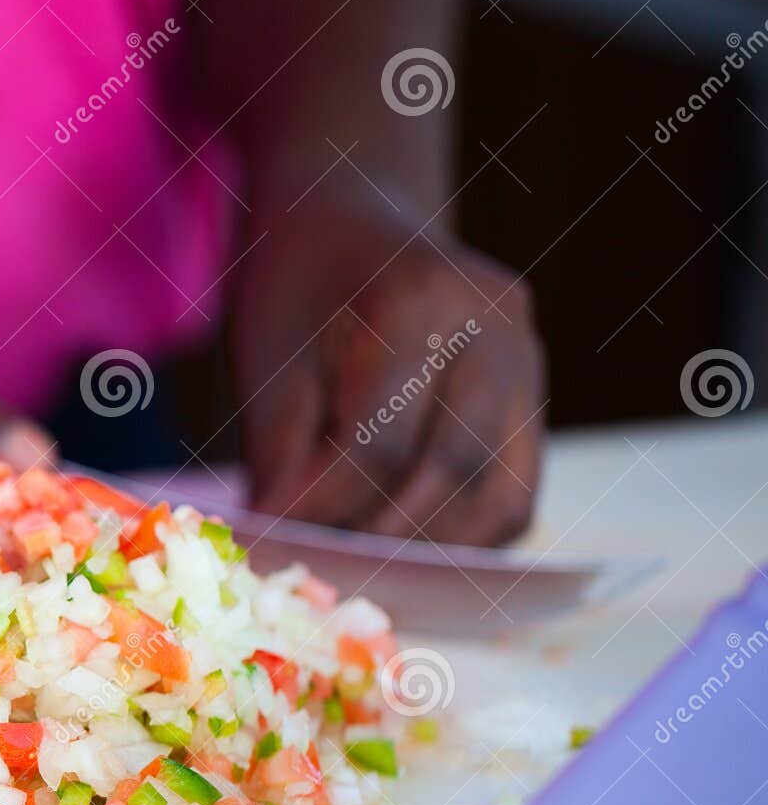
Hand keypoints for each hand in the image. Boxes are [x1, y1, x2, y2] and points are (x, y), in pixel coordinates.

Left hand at [227, 195, 544, 544]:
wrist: (351, 224)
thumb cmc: (298, 291)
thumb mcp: (268, 360)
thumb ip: (278, 454)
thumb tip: (282, 548)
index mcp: (420, 298)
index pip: (380, 440)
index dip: (324, 508)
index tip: (276, 547)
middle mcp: (496, 327)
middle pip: (451, 471)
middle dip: (380, 540)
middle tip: (321, 579)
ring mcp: (530, 361)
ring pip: (501, 497)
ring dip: (432, 553)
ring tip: (363, 575)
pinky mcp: (536, 399)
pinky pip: (513, 494)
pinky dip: (461, 538)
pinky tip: (403, 553)